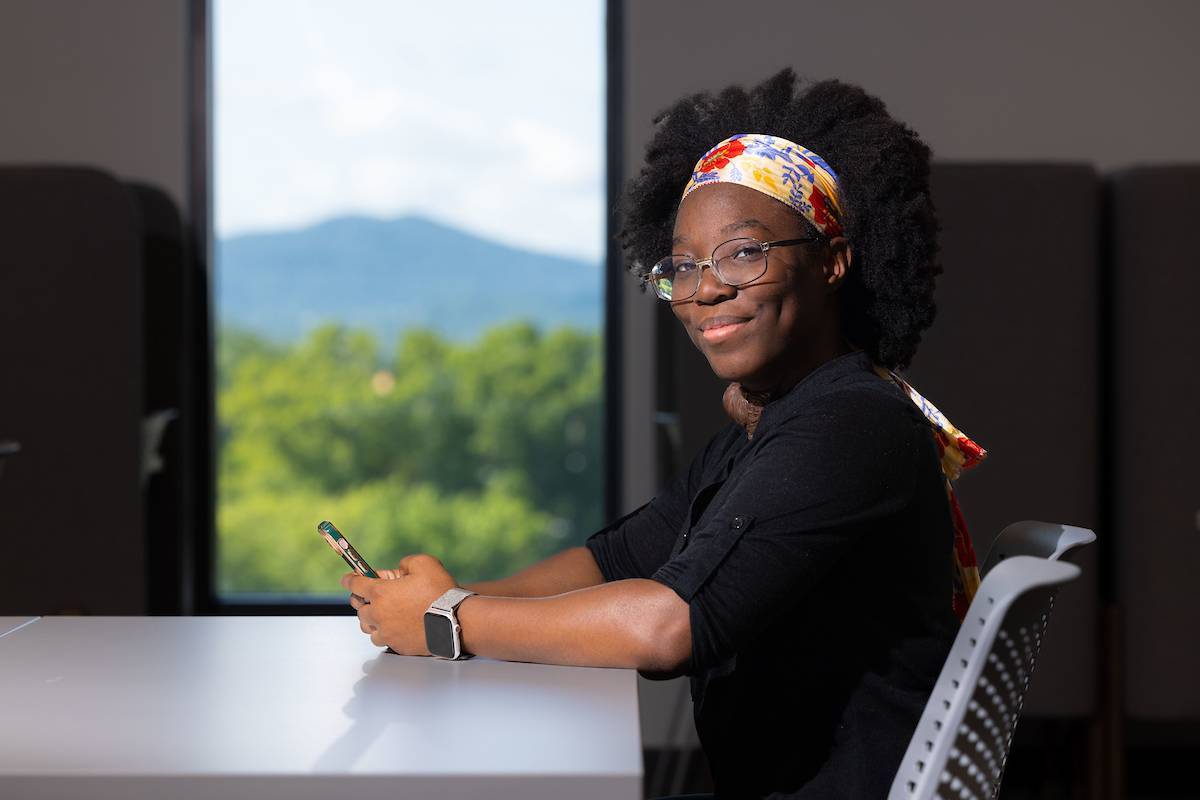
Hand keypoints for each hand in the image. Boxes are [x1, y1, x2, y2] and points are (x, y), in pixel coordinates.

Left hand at [341, 555, 456, 654]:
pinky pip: (383, 640)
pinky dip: (385, 633)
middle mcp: (378, 614)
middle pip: (360, 609)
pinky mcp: (397, 646)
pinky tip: (395, 627)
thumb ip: (406, 562)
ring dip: (373, 620)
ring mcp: (387, 633)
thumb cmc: (440, 593)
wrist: (456, 621)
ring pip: (369, 628)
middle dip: (365, 601)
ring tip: (384, 614)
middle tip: (376, 596)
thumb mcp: (424, 563)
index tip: (346, 578)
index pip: (355, 584)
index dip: (350, 579)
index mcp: (380, 593)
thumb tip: (400, 569)